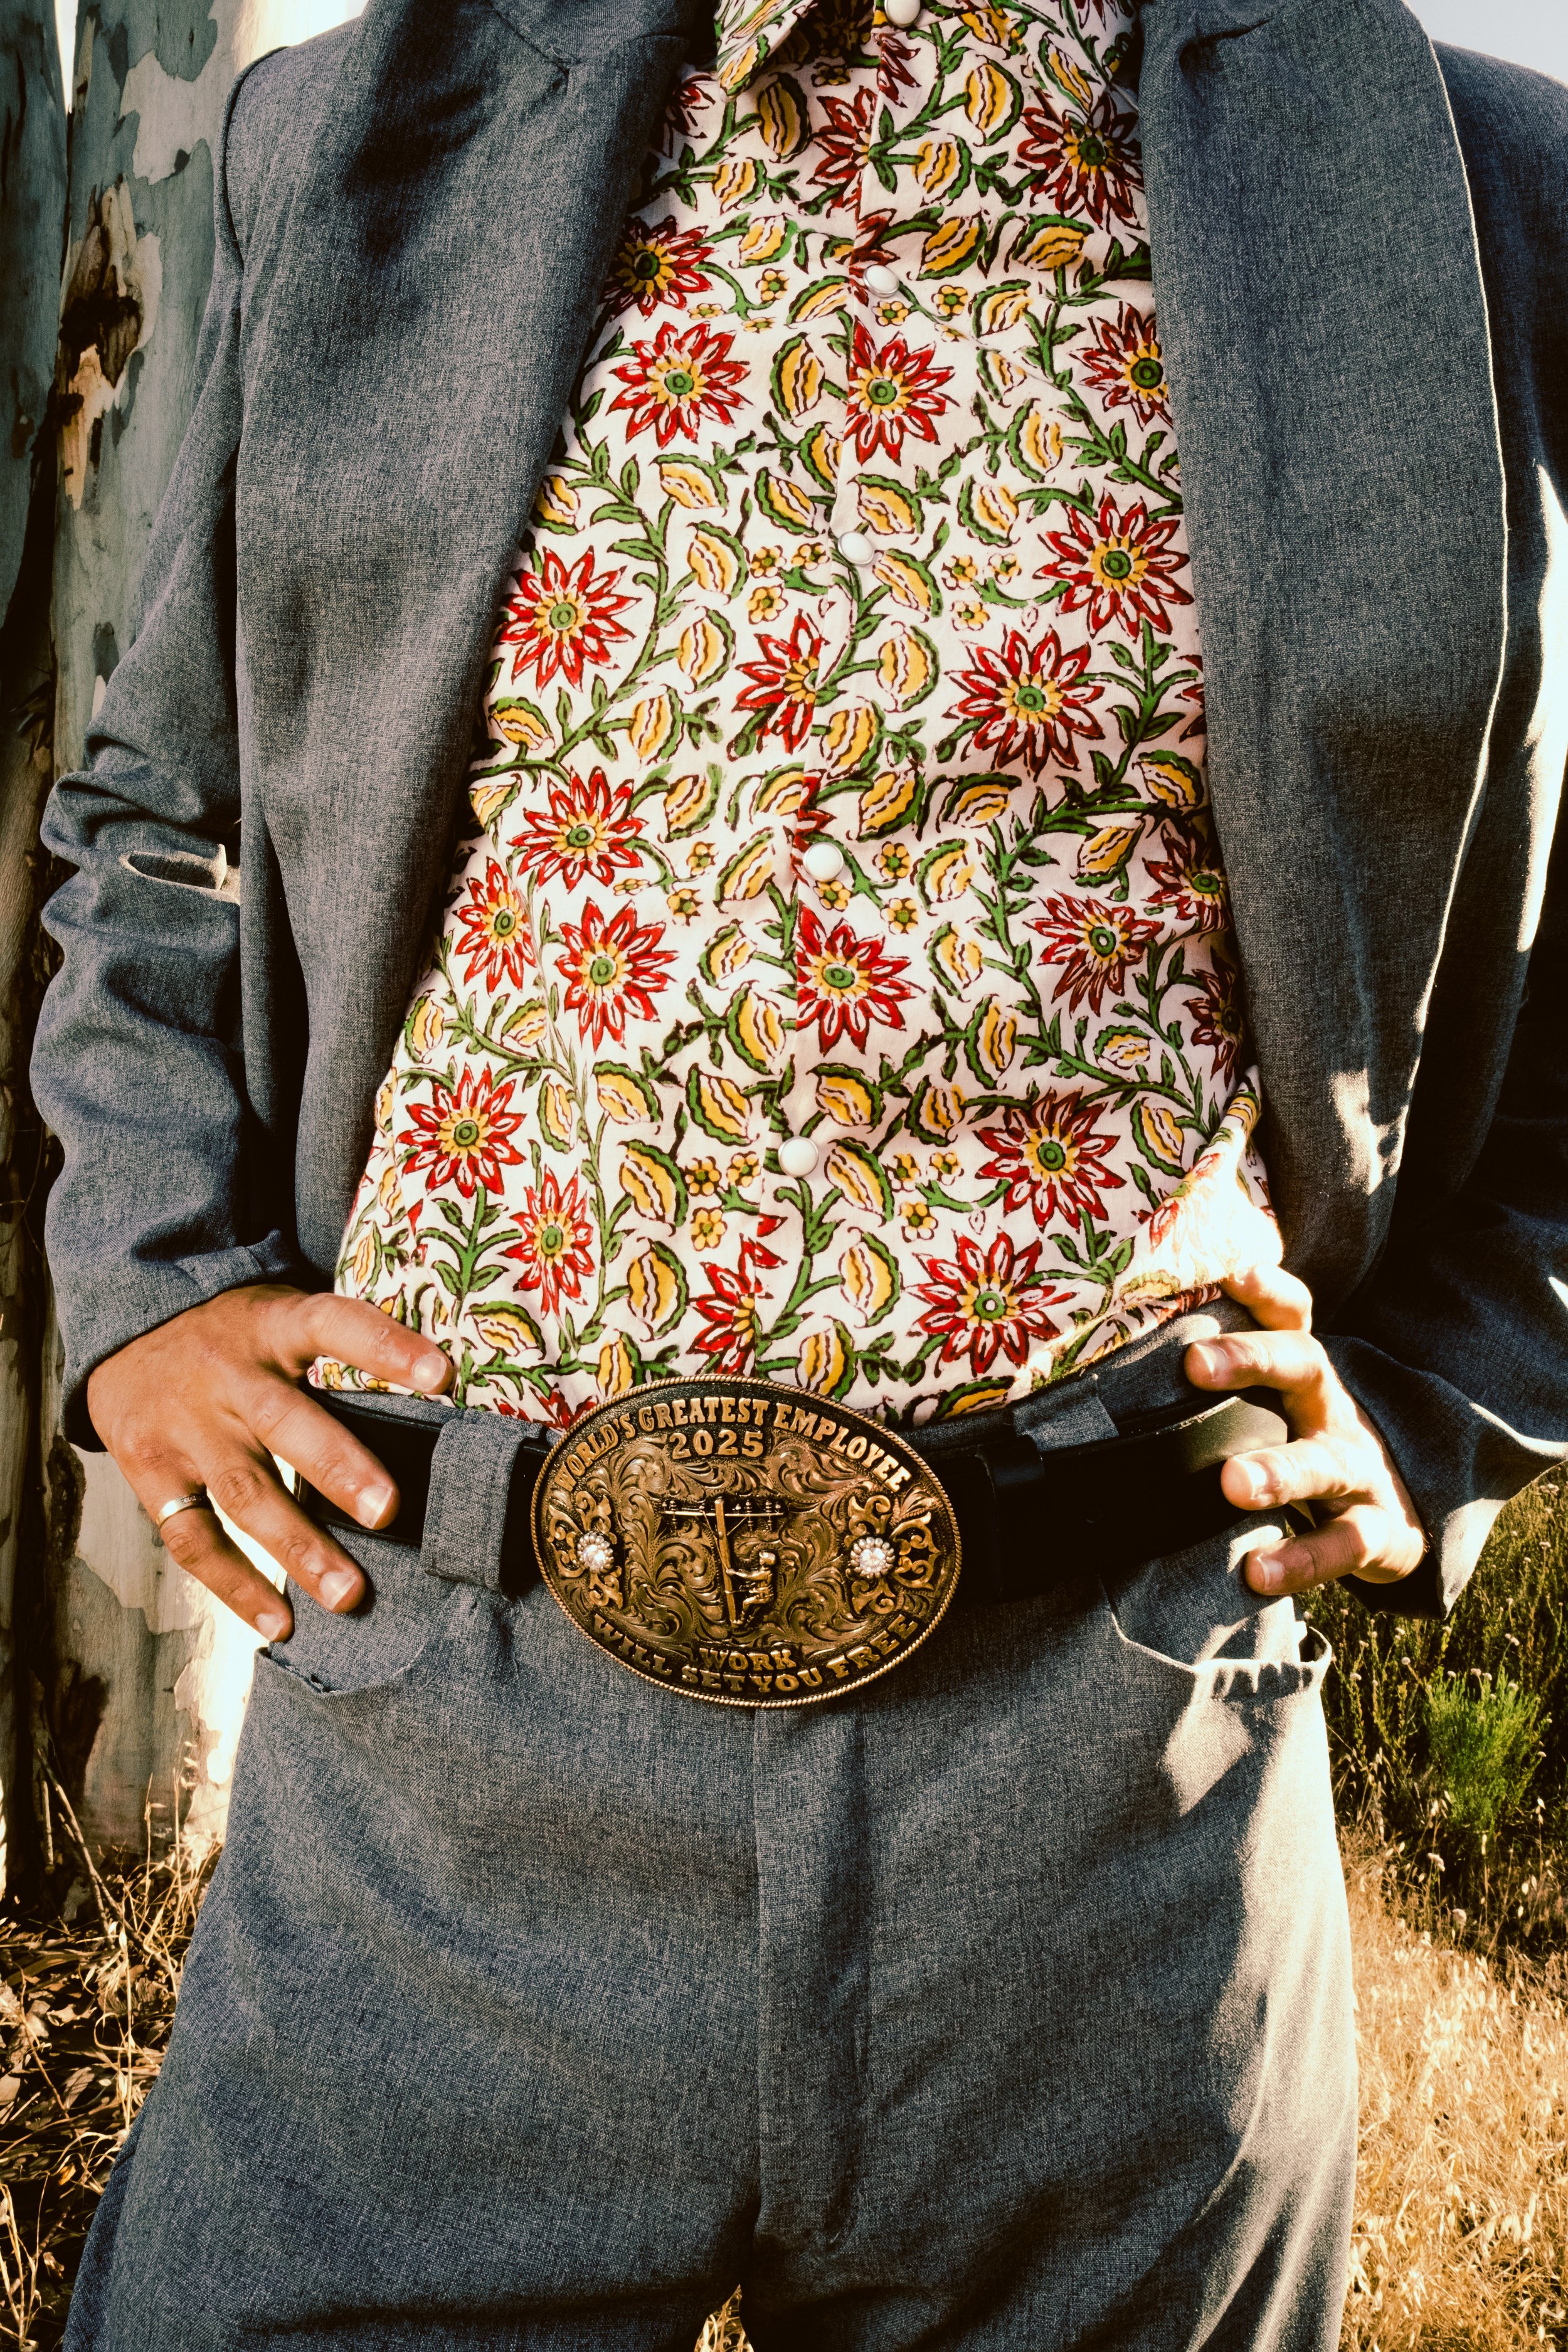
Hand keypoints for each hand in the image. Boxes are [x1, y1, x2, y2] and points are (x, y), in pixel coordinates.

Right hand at [86, 1286, 452, 1639]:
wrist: (124, 1330)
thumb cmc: (234, 1334)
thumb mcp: (278, 1315)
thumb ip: (335, 1351)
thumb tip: (434, 1399)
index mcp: (271, 1326)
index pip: (332, 1323)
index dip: (385, 1346)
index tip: (443, 1376)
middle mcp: (226, 1375)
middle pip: (283, 1422)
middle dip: (337, 1468)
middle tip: (389, 1510)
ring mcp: (185, 1428)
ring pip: (244, 1492)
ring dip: (298, 1547)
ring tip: (348, 1594)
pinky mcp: (152, 1474)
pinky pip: (194, 1538)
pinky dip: (235, 1586)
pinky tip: (278, 1623)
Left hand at [1183, 1265, 1425, 1596]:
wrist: (1395, 1516)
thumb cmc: (1301, 1448)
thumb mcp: (1274, 1407)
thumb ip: (1217, 1386)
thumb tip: (1106, 1370)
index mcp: (1303, 1376)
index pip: (1291, 1317)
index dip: (1268, 1291)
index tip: (1233, 1272)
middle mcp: (1332, 1410)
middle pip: (1305, 1366)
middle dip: (1253, 1360)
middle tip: (1194, 1363)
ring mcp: (1358, 1469)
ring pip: (1323, 1462)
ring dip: (1279, 1471)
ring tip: (1233, 1484)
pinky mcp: (1376, 1531)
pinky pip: (1343, 1545)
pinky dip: (1302, 1560)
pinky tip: (1258, 1571)